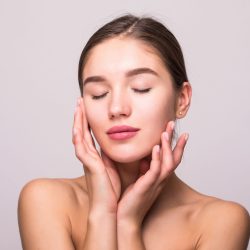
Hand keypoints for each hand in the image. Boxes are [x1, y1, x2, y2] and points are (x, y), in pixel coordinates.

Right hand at [72, 97, 120, 213]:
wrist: (108, 207)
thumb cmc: (111, 189)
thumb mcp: (112, 166)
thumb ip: (111, 155)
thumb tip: (115, 144)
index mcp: (94, 156)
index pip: (89, 134)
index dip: (87, 121)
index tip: (87, 108)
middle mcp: (88, 156)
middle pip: (82, 131)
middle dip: (80, 116)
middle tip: (79, 101)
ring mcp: (87, 161)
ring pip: (79, 136)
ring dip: (78, 122)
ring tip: (78, 107)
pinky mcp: (89, 166)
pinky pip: (81, 149)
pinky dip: (79, 137)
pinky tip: (78, 126)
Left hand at [117, 121, 188, 227]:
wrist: (124, 217)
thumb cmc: (131, 198)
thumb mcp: (138, 179)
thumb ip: (142, 168)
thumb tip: (141, 156)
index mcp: (158, 177)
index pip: (171, 158)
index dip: (175, 145)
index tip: (176, 131)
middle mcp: (160, 179)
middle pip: (173, 158)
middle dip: (175, 140)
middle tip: (173, 124)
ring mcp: (155, 183)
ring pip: (167, 163)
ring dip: (167, 147)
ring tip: (165, 132)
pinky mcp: (147, 187)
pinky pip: (154, 171)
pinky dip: (156, 158)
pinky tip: (156, 147)